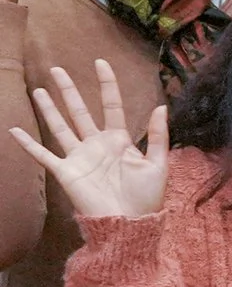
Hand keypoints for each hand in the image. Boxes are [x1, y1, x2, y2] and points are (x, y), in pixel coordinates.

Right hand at [9, 60, 166, 217]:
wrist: (129, 222)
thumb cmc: (147, 196)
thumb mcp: (158, 163)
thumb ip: (158, 135)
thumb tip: (162, 105)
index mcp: (120, 140)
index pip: (111, 106)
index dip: (107, 85)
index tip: (100, 63)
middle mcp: (96, 144)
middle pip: (80, 111)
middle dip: (69, 91)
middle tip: (57, 69)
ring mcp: (80, 157)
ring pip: (60, 126)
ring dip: (49, 109)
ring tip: (40, 90)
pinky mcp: (66, 171)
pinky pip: (43, 155)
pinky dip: (28, 144)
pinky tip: (14, 130)